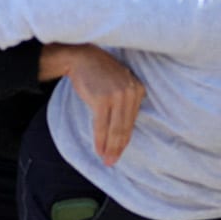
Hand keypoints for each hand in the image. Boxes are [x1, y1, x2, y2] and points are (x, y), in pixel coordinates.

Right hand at [44, 44, 143, 165]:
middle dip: (118, 147)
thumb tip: (123, 130)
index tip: (119, 152)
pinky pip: (101, 125)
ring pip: (115, 129)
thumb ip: (125, 102)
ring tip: (107, 160)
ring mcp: (117, 96)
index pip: (132, 120)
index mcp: (138, 89)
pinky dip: (100, 140)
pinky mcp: (102, 99)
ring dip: (110, 147)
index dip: (125, 139)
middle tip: (112, 162)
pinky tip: (98, 149)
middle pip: (125, 127)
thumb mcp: (120, 83)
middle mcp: (131, 92)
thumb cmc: (99, 73)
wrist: (82, 57)